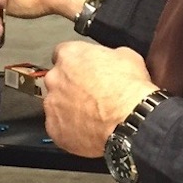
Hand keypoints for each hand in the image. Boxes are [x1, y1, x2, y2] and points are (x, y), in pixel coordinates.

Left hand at [42, 40, 157, 156]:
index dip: (76, 63)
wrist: (131, 122)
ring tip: (92, 115)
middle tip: (91, 94)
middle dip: (71, 86)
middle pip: (57, 80)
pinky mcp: (54, 128)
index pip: (63, 53)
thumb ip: (108, 55)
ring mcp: (52, 105)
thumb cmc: (128, 90)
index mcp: (70, 55)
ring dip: (69, 108)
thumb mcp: (126, 56)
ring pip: (56, 104)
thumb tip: (109, 60)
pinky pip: (59, 126)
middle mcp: (55, 78)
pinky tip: (88, 129)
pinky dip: (70, 128)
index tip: (84, 71)